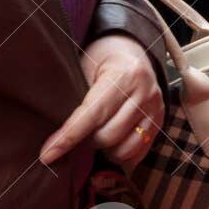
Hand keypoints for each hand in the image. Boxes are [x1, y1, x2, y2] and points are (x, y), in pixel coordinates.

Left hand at [41, 34, 163, 169]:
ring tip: (96, 136)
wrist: (131, 52)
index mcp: (124, 75)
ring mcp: (155, 109)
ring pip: (124, 149)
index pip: (93, 114)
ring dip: (105, 150)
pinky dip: (120, 156)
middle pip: (108, 136)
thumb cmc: (100, 61)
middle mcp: (145, 93)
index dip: (68, 137)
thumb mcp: (84, 69)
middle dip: (87, 141)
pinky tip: (111, 145)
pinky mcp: (160, 122)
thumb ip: (76, 99)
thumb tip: (56, 137)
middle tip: (78, 134)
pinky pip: (138, 154)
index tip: (47, 155)